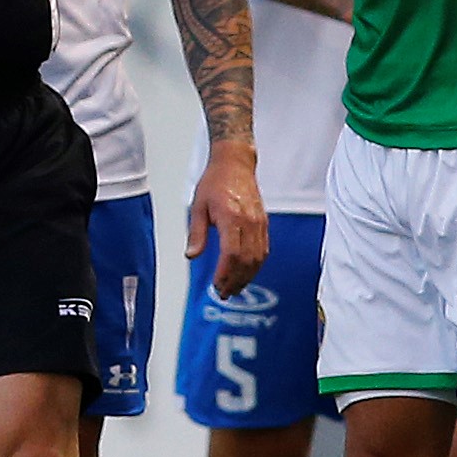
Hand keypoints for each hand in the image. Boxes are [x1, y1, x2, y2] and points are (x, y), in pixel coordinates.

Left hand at [187, 141, 268, 295]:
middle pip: (246, 261)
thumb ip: (197, 233)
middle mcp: (249, 222)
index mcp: (231, 217)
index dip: (225, 273)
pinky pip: (263, 250)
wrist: (235, 163)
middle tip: (224, 293)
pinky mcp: (264, 223)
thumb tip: (192, 256)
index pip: (231, 254)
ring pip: (258, 258)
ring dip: (246, 277)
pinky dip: (256, 266)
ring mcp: (259, 223)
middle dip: (235, 280)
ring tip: (234, 288)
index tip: (216, 285)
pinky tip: (246, 274)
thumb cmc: (215, 182)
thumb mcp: (198, 206)